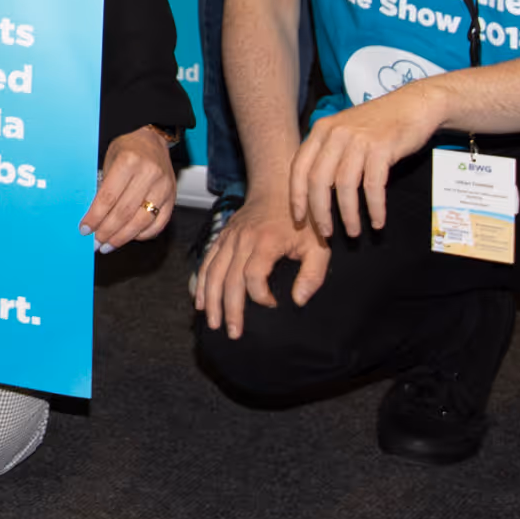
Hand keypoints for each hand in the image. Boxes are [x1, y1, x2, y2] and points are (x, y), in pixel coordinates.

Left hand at [82, 124, 178, 251]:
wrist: (152, 137)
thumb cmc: (126, 148)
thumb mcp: (109, 160)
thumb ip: (104, 186)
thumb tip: (92, 217)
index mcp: (128, 162)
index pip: (108, 198)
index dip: (95, 217)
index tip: (84, 229)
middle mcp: (149, 175)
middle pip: (124, 213)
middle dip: (107, 231)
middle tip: (95, 242)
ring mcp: (163, 188)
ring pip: (142, 222)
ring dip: (123, 237)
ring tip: (108, 245)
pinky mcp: (172, 198)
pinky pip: (159, 224)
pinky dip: (143, 234)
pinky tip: (130, 237)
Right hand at [191, 193, 332, 339]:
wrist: (279, 185)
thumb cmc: (302, 219)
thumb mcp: (318, 246)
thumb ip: (312, 275)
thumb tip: (298, 301)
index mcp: (265, 242)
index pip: (253, 276)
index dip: (260, 296)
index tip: (273, 305)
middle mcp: (241, 240)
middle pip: (229, 279)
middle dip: (229, 309)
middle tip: (233, 333)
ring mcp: (229, 237)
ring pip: (213, 272)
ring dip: (211, 299)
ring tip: (213, 323)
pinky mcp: (222, 236)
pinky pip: (207, 261)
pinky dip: (201, 282)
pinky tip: (200, 300)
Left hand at [288, 85, 439, 241]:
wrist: (414, 105)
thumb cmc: (379, 125)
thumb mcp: (345, 132)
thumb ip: (328, 154)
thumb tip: (314, 192)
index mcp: (321, 130)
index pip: (298, 167)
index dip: (296, 196)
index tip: (298, 219)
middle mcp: (335, 133)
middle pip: (318, 180)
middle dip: (319, 211)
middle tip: (325, 234)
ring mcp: (358, 139)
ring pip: (345, 186)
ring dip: (348, 214)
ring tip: (353, 232)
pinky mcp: (381, 148)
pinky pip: (373, 186)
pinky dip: (374, 208)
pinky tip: (377, 221)